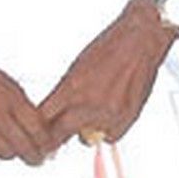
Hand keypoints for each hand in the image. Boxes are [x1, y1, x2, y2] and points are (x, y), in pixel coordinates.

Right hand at [0, 36, 52, 164]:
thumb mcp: (9, 85)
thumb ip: (25, 108)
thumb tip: (41, 127)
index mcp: (11, 100)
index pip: (38, 130)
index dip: (47, 142)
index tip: (51, 145)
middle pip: (23, 148)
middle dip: (35, 154)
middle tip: (39, 157)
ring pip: (5, 154)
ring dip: (14, 153)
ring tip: (19, 148)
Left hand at [37, 2, 170, 148]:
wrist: (140, 39)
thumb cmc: (108, 47)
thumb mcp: (77, 67)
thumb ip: (64, 93)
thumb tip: (52, 115)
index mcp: (71, 88)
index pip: (43, 119)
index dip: (38, 127)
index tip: (38, 132)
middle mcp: (87, 104)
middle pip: (59, 134)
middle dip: (56, 135)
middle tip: (57, 135)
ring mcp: (108, 113)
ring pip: (85, 138)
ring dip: (85, 130)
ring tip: (94, 111)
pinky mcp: (127, 117)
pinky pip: (110, 137)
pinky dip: (108, 130)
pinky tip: (110, 114)